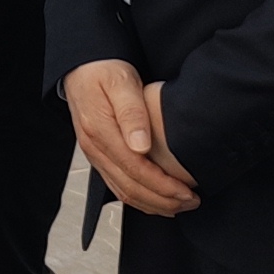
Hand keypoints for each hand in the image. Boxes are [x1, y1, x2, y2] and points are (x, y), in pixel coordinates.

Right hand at [63, 57, 198, 217]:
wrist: (82, 69)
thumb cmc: (104, 72)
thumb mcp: (122, 83)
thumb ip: (132, 113)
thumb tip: (141, 146)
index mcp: (100, 130)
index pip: (135, 169)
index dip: (163, 186)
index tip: (187, 192)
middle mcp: (94, 147)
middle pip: (129, 187)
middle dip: (163, 201)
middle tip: (191, 202)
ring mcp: (94, 155)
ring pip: (123, 191)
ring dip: (153, 204)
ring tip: (180, 204)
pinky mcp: (98, 157)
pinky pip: (117, 186)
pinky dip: (140, 198)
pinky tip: (158, 199)